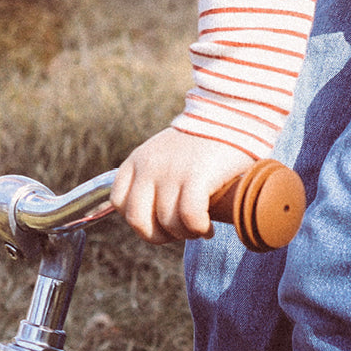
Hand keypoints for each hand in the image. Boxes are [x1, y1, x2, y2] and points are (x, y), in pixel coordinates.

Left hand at [111, 129, 254, 243]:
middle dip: (160, 236)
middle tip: (180, 232)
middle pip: (138, 220)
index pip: (119, 203)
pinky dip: (199, 229)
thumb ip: (152, 181)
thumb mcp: (165, 157)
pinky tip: (208, 228)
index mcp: (137, 161)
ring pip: (167, 223)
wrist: (231, 113)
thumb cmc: (202, 144)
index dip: (140, 221)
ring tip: (199, 228)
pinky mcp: (196, 176)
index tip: (161, 222)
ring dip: (185, 234)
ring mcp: (171, 171)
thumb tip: (152, 220)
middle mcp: (149, 166)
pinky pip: (190, 218)